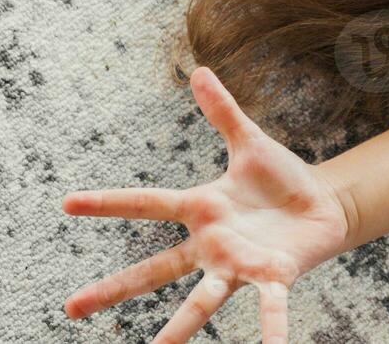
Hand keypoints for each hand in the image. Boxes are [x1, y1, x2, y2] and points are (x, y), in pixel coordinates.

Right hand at [61, 68, 351, 343]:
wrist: (323, 205)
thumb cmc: (281, 179)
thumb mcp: (250, 141)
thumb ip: (224, 112)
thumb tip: (199, 70)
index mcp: (201, 209)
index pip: (147, 203)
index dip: (108, 202)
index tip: (66, 203)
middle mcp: (211, 245)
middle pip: (155, 269)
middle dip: (114, 289)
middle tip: (70, 309)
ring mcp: (238, 265)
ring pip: (201, 301)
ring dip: (178, 330)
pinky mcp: (274, 277)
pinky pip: (270, 309)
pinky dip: (272, 332)